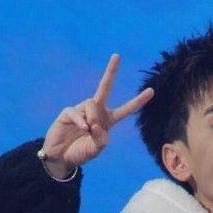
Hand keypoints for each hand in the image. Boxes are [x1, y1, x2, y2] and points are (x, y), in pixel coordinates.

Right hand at [40, 54, 153, 176]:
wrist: (61, 157)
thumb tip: (97, 126)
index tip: (151, 91)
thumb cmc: (80, 153)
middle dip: (110, 71)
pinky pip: (76, 111)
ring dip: (93, 117)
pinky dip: (81, 120)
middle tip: (117, 55)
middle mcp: (96, 112)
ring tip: (89, 130)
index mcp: (107, 121)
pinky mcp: (68, 112)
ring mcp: (82, 110)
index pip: (125, 110)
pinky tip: (83, 129)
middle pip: (105, 87)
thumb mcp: (95, 150)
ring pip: (92, 103)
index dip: (137, 101)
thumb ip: (101, 141)